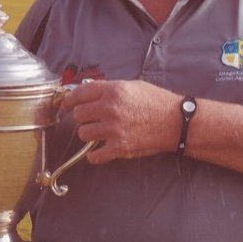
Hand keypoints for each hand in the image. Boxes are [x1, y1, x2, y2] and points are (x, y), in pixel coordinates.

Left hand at [61, 80, 180, 164]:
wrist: (176, 122)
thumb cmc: (157, 102)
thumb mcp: (133, 86)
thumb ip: (110, 89)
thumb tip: (89, 92)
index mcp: (113, 91)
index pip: (80, 94)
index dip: (70, 100)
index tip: (67, 105)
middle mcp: (110, 109)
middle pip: (78, 115)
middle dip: (83, 117)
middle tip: (91, 119)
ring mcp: (114, 130)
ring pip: (83, 133)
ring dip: (89, 134)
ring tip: (100, 132)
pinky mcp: (119, 148)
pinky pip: (94, 155)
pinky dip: (94, 155)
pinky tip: (100, 150)